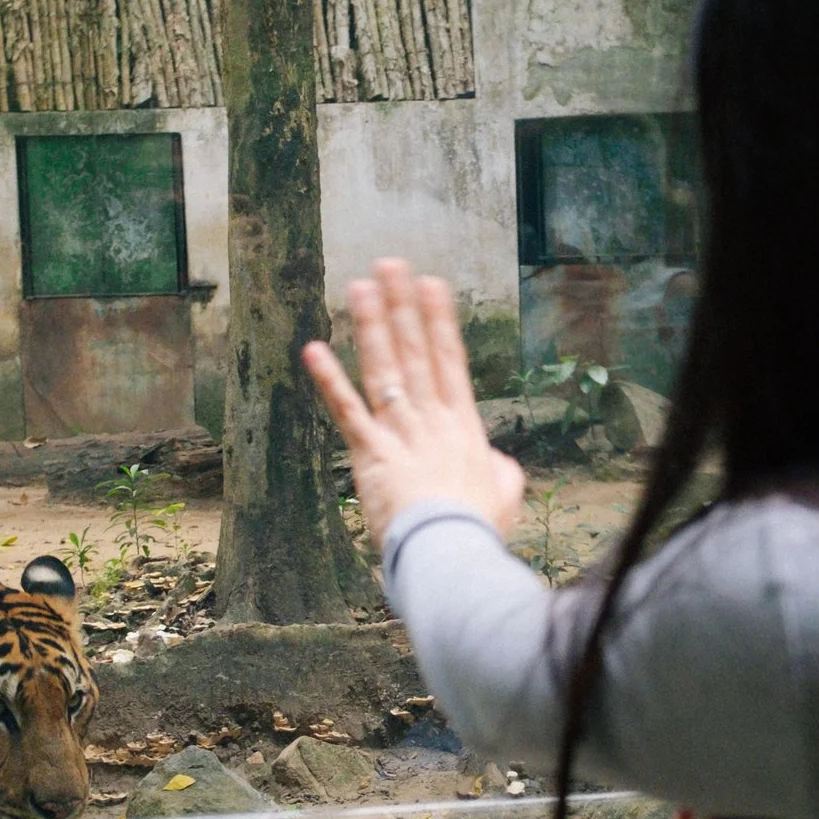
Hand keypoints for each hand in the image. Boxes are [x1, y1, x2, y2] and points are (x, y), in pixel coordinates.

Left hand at [302, 259, 525, 549]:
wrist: (455, 552)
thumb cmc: (479, 531)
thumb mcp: (505, 495)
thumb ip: (502, 470)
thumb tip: (497, 460)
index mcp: (463, 427)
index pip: (450, 362)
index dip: (440, 321)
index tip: (432, 285)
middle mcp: (432, 420)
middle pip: (416, 353)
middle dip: (403, 307)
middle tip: (391, 266)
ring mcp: (402, 434)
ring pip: (384, 369)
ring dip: (371, 325)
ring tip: (359, 286)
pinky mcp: (372, 455)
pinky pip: (348, 411)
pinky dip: (330, 380)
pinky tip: (313, 348)